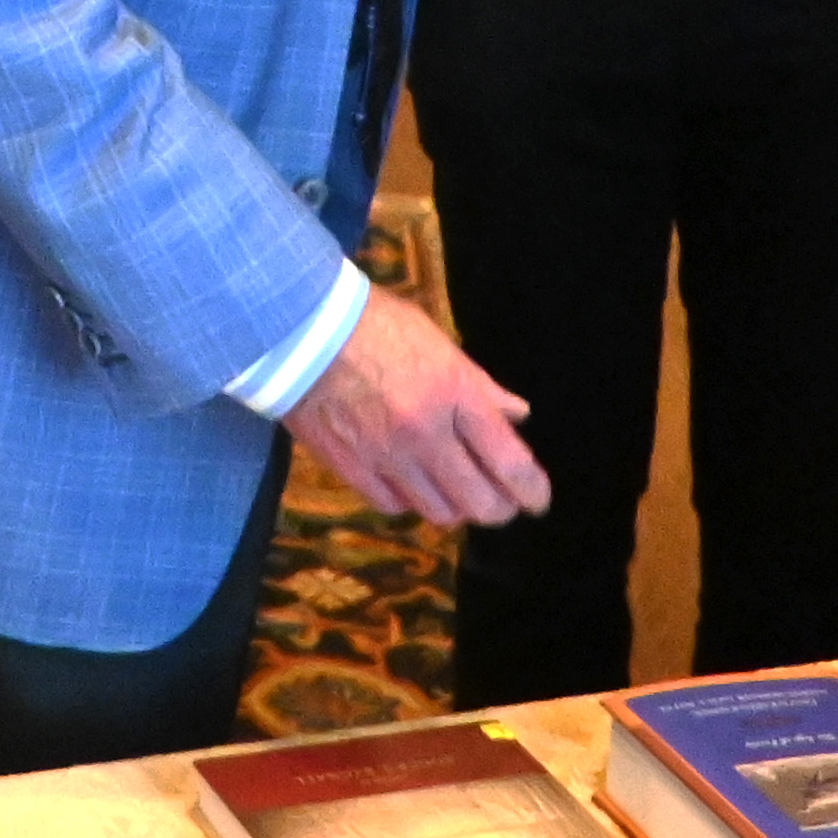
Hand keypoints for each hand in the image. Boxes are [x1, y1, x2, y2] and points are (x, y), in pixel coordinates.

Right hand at [282, 289, 546, 523]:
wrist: (300, 329)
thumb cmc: (375, 324)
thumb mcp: (438, 345)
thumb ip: (480, 386)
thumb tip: (517, 415)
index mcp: (455, 396)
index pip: (510, 464)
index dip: (532, 491)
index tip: (536, 499)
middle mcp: (426, 434)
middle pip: (479, 503)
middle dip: (498, 508)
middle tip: (499, 500)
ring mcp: (387, 457)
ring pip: (439, 512)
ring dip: (454, 506)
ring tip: (453, 490)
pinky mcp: (351, 469)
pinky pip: (394, 506)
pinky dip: (408, 501)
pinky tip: (409, 483)